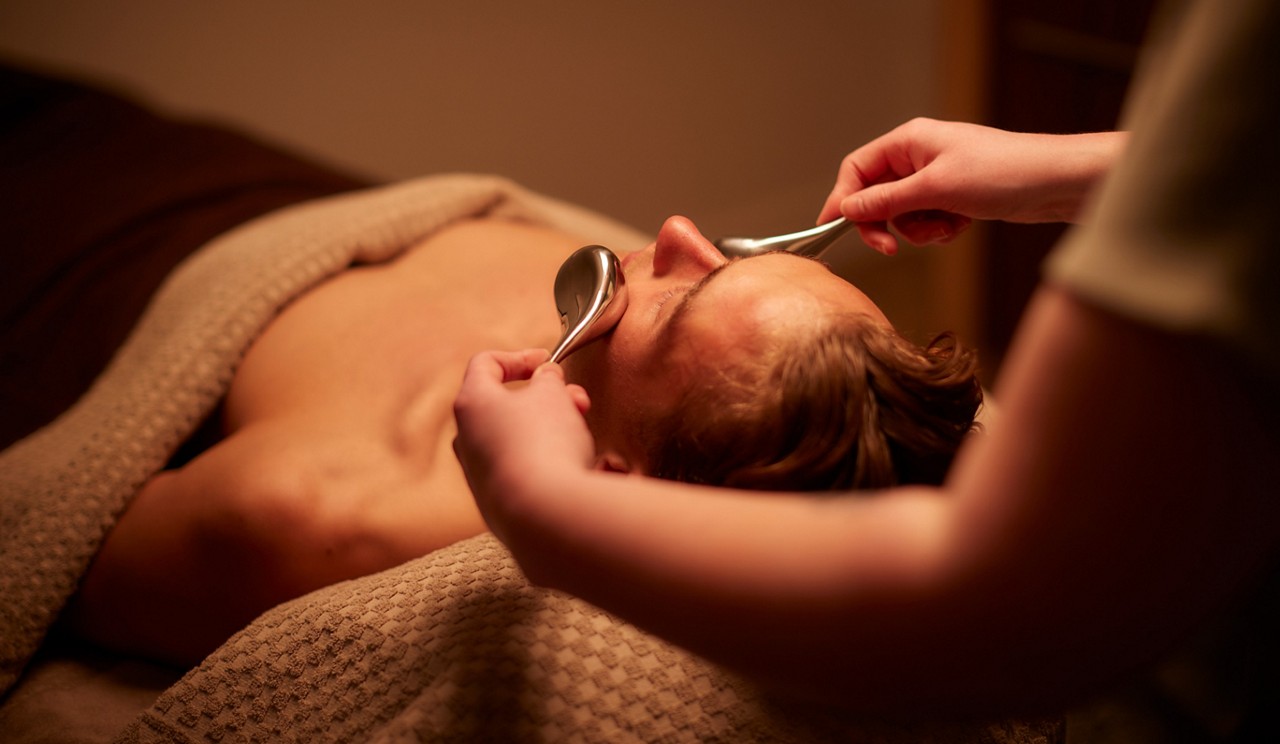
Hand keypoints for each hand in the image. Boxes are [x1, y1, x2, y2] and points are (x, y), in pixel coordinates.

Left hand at [452, 349, 595, 542]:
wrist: (544, 516)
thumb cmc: (543, 445)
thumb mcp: (552, 395)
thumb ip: (548, 379)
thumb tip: (545, 379)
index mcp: (472, 404)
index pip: (486, 364)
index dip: (520, 356)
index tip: (549, 363)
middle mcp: (468, 441)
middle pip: (506, 406)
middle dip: (547, 399)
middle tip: (577, 401)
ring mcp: (481, 477)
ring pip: (520, 441)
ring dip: (554, 431)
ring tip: (585, 436)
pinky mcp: (500, 506)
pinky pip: (529, 474)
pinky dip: (553, 464)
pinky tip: (583, 469)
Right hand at [818, 118, 1122, 254]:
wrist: (1055, 182)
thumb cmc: (1002, 171)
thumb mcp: (935, 189)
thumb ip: (886, 201)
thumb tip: (848, 208)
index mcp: (909, 141)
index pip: (857, 169)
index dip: (842, 198)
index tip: (834, 228)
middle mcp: (918, 157)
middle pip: (876, 196)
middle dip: (885, 224)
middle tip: (890, 248)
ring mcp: (936, 178)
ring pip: (901, 215)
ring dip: (919, 230)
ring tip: (948, 225)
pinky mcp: (953, 197)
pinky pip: (926, 221)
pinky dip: (938, 230)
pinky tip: (962, 224)